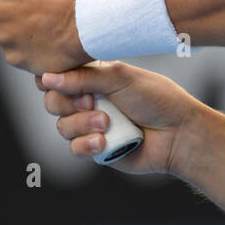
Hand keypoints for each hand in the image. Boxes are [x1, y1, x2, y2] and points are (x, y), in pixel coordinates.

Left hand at [0, 0, 91, 74]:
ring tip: (51, 29)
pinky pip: (20, 53)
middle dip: (19, 10)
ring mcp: (4, 35)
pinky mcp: (15, 57)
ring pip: (9, 33)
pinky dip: (32, 51)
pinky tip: (52, 44)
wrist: (92, 20)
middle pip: (2, 8)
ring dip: (25, 31)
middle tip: (44, 11)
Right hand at [37, 62, 209, 177]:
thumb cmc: (157, 99)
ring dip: (82, 124)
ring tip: (107, 123)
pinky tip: (103, 142)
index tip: (59, 80)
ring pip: (62, 126)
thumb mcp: (121, 78)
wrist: (178, 134)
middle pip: (52, 101)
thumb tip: (47, 78)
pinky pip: (74, 148)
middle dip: (67, 102)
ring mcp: (92, 125)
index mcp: (96, 77)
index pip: (58, 75)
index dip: (52, 79)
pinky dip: (86, 144)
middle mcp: (91, 100)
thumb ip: (84, 77)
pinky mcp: (96, 149)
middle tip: (91, 102)